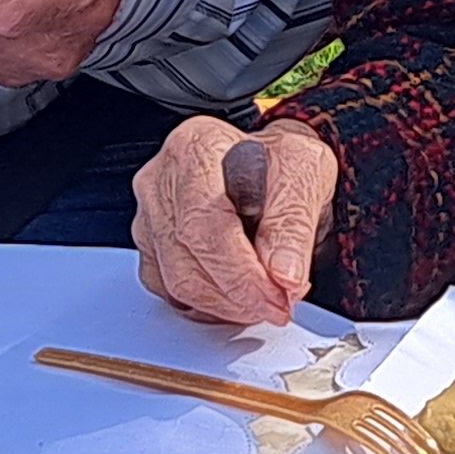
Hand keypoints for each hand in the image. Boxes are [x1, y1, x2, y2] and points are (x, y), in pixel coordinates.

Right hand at [134, 117, 336, 328]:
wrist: (267, 163)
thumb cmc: (280, 162)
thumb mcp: (306, 173)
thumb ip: (293, 223)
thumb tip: (284, 274)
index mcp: (196, 148)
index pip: (204, 224)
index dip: (241, 273)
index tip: (278, 296)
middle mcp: (161, 180)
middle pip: (186, 259)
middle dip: (238, 296)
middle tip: (280, 304)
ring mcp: (149, 215)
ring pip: (175, 282)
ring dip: (226, 305)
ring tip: (265, 299)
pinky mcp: (150, 247)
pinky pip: (169, 292)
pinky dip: (209, 305)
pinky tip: (238, 296)